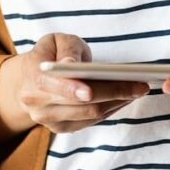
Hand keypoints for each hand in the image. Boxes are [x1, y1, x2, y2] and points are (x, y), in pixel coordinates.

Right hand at [0, 33, 148, 141]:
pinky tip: (125, 99)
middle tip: (140, 85)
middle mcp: (37, 102)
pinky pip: (90, 121)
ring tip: (138, 90)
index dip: (73, 89)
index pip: (54, 85)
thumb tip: (71, 64)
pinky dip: (110, 110)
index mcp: (33, 75)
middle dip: (113, 93)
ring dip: (117, 103)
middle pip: (80, 103)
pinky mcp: (61, 128)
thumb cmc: (50, 54)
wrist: (29, 79)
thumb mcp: (57, 40)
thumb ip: (66, 50)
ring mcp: (48, 119)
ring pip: (89, 114)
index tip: (92, 90)